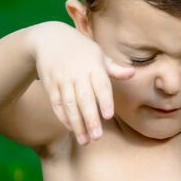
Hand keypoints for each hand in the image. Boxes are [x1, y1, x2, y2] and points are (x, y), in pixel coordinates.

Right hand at [31, 22, 133, 144]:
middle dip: (90, 119)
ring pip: (69, 105)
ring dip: (76, 124)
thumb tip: (132, 74)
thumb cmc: (80, 49)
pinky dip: (63, 118)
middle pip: (84, 98)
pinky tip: (71, 129)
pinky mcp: (51, 86)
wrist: (48, 39)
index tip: (108, 116)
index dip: (104, 100)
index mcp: (92, 65)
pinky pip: (57, 104)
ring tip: (85, 140)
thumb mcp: (98, 53)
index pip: (100, 85)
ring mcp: (62, 80)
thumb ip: (114, 68)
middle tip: (97, 137)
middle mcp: (76, 73)